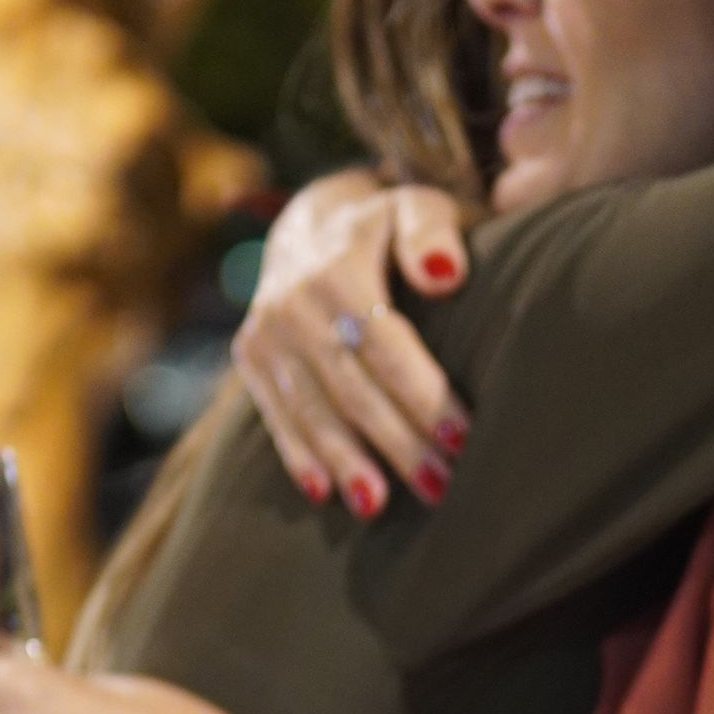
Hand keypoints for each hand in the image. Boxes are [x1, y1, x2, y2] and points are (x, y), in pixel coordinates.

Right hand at [232, 170, 473, 514]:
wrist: (309, 227)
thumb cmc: (387, 228)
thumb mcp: (414, 207)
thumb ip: (432, 231)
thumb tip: (445, 275)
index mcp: (337, 266)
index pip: (384, 343)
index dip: (422, 394)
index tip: (462, 438)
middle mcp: (293, 302)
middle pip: (350, 386)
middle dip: (396, 442)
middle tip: (440, 487)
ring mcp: (265, 333)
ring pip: (311, 409)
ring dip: (347, 462)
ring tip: (381, 506)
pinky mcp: (250, 358)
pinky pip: (276, 414)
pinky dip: (300, 456)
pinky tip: (325, 493)